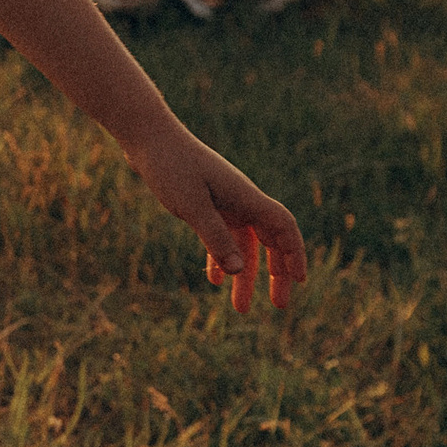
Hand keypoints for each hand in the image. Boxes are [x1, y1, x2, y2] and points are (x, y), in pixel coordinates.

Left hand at [129, 120, 306, 311]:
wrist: (147, 138)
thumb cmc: (170, 166)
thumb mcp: (192, 206)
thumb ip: (215, 238)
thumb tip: (239, 273)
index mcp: (245, 197)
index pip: (283, 226)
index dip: (295, 253)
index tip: (299, 281)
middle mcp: (241, 200)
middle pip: (270, 240)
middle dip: (277, 274)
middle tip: (279, 306)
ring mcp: (224, 202)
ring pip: (244, 245)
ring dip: (245, 275)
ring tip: (241, 308)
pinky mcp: (206, 203)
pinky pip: (222, 237)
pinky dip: (221, 258)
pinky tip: (214, 280)